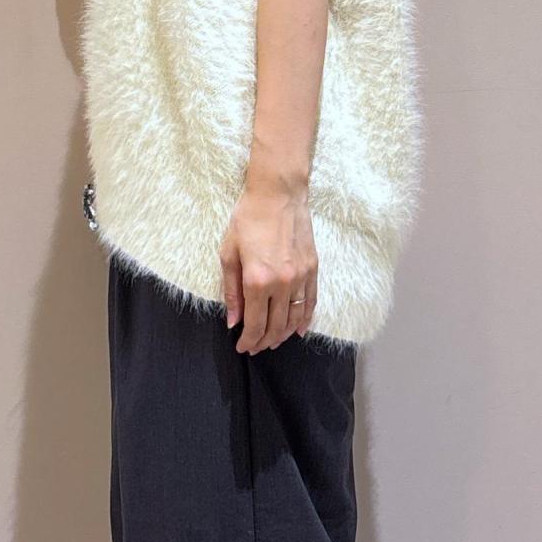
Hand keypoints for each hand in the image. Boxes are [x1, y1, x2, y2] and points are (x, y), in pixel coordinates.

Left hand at [218, 178, 319, 353]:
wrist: (278, 194)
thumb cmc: (248, 219)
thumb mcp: (228, 253)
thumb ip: (231, 291)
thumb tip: (233, 321)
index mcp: (257, 280)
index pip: (254, 323)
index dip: (248, 340)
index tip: (242, 347)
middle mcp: (282, 283)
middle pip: (275, 326)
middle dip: (264, 341)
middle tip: (255, 347)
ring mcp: (301, 277)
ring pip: (294, 318)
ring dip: (283, 335)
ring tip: (273, 342)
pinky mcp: (313, 269)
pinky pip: (311, 302)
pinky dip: (305, 320)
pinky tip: (298, 330)